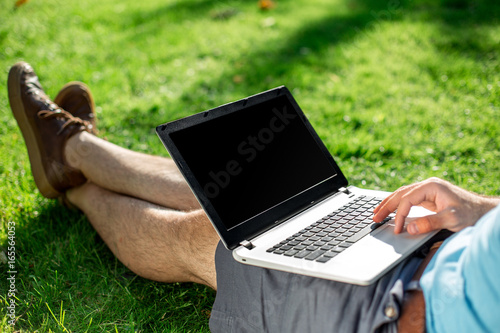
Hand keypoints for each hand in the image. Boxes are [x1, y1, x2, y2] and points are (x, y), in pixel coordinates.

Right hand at [373, 177, 499, 234]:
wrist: (484, 211)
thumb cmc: (471, 214)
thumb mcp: (451, 219)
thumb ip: (430, 223)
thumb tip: (409, 229)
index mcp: (431, 186)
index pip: (407, 200)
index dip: (399, 214)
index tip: (397, 229)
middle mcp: (427, 185)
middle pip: (400, 194)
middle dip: (386, 206)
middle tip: (374, 217)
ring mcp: (428, 190)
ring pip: (402, 195)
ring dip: (389, 204)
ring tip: (376, 213)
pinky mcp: (429, 197)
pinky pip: (408, 199)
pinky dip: (398, 205)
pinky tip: (391, 211)